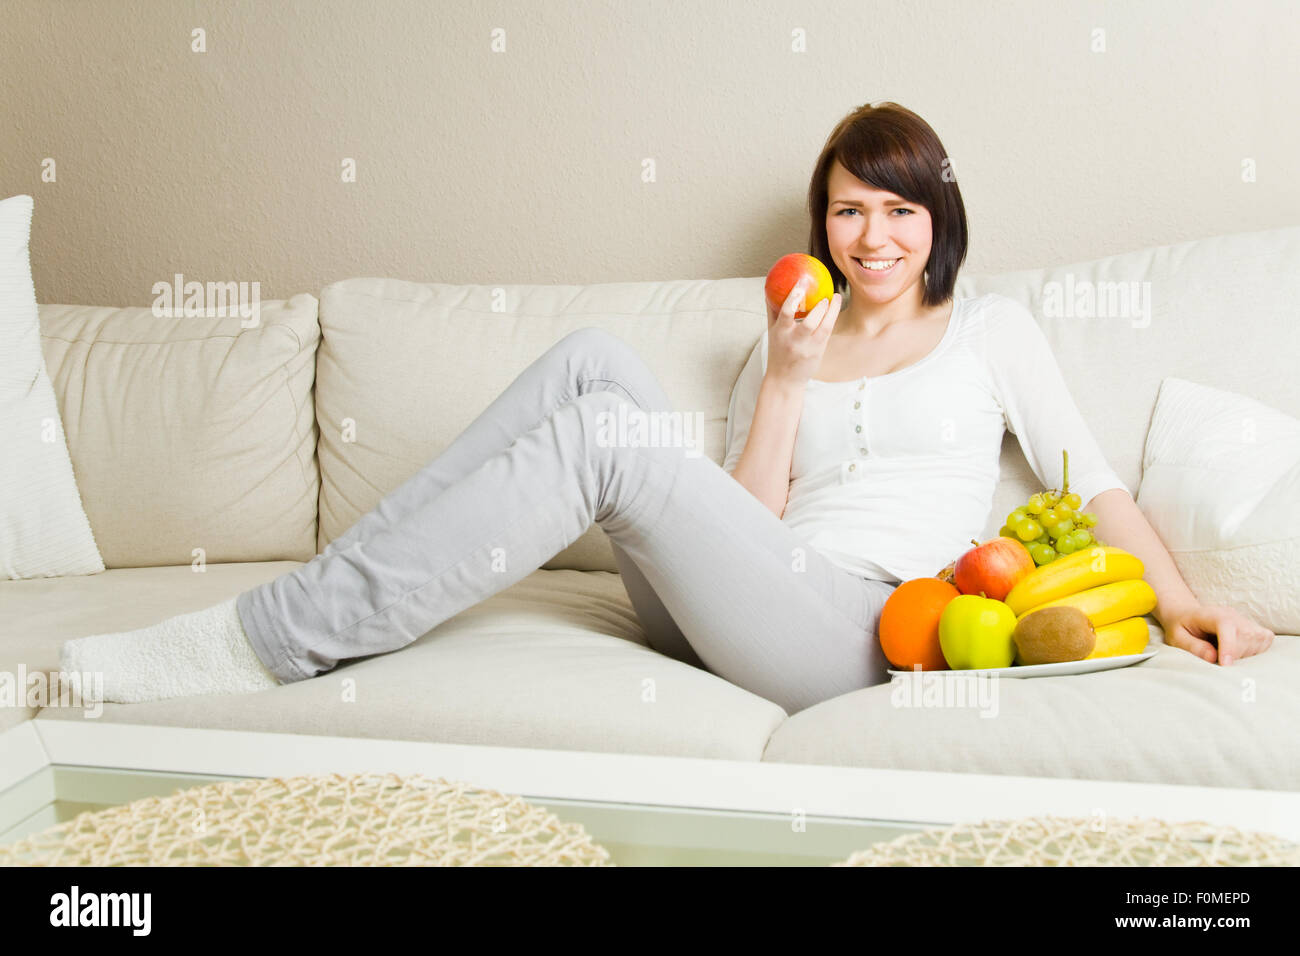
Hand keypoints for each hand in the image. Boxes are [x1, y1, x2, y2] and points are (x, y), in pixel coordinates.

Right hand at [765, 281, 841, 387]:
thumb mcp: (772, 332)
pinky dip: (832, 318)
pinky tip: (835, 308)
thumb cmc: (777, 352)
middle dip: (819, 307)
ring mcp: (808, 348)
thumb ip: (773, 311)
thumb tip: (770, 290)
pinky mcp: (818, 352)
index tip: (801, 283)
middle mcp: (794, 341)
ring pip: (823, 327)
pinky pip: (828, 332)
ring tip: (835, 298)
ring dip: (831, 311)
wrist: (784, 379)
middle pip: (808, 322)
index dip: (794, 297)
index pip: (786, 313)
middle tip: (825, 294)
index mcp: (780, 333)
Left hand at [1158, 602, 1275, 665]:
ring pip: (1257, 639)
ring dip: (1245, 655)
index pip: (1226, 625)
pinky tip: (1240, 653)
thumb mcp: (1177, 637)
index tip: (1225, 665)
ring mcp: (1245, 620)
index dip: (1229, 646)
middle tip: (1218, 661)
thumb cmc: (1182, 628)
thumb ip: (1193, 646)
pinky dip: (1256, 651)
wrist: (1187, 616)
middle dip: (1235, 655)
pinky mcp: (1254, 628)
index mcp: (1210, 614)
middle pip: (1245, 636)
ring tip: (1226, 655)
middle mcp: (1232, 614)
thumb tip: (1212, 658)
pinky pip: (1265, 640)